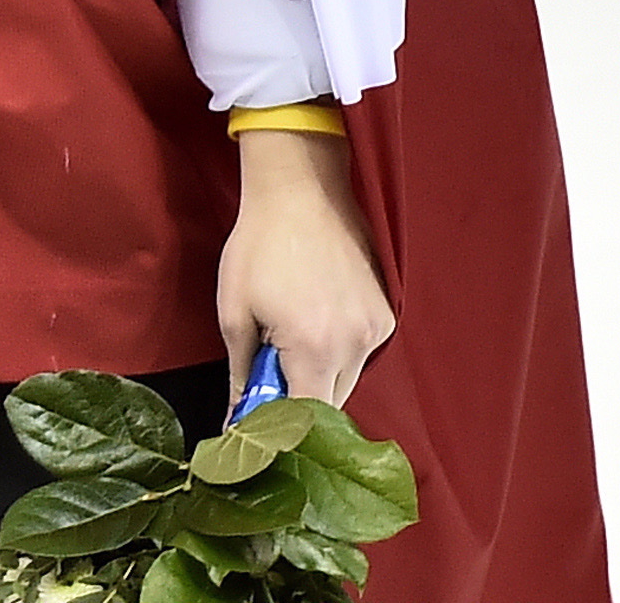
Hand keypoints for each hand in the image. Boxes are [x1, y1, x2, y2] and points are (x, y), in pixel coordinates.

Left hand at [215, 127, 393, 408]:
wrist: (300, 191)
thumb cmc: (258, 246)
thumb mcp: (234, 310)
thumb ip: (243, 372)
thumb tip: (241, 416)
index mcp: (314, 348)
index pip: (307, 419)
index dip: (283, 429)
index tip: (261, 423)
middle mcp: (354, 344)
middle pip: (330, 404)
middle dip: (298, 399)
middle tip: (268, 370)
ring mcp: (376, 328)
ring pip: (347, 378)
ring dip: (319, 373)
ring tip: (291, 332)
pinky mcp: (385, 313)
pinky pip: (361, 351)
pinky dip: (338, 349)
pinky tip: (315, 316)